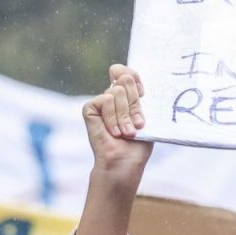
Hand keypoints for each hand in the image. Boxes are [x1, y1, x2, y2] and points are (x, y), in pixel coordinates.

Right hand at [80, 64, 153, 191]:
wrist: (124, 163)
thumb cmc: (138, 145)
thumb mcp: (146, 115)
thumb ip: (138, 95)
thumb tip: (127, 76)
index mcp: (129, 96)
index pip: (130, 71)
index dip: (137, 79)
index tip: (143, 95)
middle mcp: (114, 96)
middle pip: (126, 78)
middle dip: (134, 103)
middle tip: (137, 123)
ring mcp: (101, 102)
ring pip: (117, 90)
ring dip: (125, 115)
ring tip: (127, 132)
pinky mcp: (89, 109)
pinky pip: (105, 99)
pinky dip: (112, 117)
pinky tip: (113, 132)